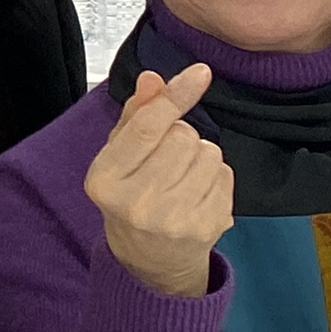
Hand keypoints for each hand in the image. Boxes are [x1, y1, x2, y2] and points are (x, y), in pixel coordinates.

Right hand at [82, 63, 232, 298]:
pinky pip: (226, 175)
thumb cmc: (131, 194)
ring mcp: (174, 219)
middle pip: (183, 136)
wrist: (149, 259)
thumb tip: (152, 79)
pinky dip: (216, 176)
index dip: (175, 95)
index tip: (200, 72)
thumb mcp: (118, 156)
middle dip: (181, 136)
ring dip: (201, 155)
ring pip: (209, 153)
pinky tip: (198, 192)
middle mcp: (137, 203)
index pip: (146, 127)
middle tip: (167, 159)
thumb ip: (135, 115)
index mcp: (105, 180)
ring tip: (183, 176)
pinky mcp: (206, 228)